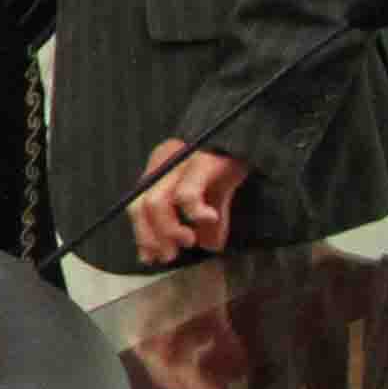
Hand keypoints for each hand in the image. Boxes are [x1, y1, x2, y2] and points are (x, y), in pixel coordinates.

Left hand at [128, 138, 251, 265]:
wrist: (249, 130)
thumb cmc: (230, 160)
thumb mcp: (215, 193)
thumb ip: (207, 219)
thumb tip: (210, 247)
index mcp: (159, 169)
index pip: (138, 205)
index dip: (142, 234)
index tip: (150, 257)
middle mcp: (163, 163)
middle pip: (141, 205)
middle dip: (151, 237)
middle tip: (169, 256)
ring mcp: (179, 162)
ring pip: (158, 202)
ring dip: (169, 230)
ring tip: (188, 241)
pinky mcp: (202, 163)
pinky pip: (187, 194)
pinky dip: (193, 213)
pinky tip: (208, 220)